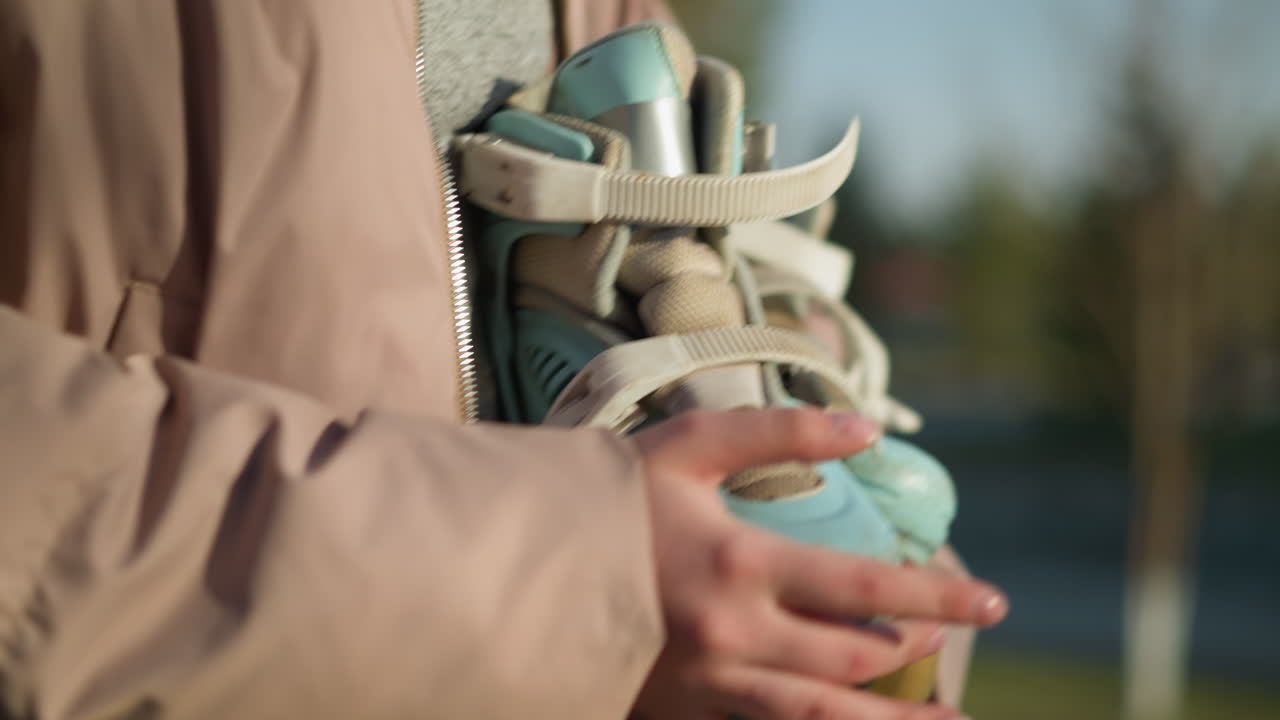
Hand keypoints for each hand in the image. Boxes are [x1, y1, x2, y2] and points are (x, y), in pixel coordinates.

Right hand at [630, 408, 1006, 719]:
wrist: (518, 565)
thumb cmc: (605, 496)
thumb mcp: (687, 443)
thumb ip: (779, 430)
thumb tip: (866, 428)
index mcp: (741, 564)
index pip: (867, 587)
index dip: (939, 597)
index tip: (993, 602)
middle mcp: (734, 636)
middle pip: (852, 658)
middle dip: (915, 651)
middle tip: (950, 639)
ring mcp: (708, 684)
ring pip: (821, 716)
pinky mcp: (682, 710)